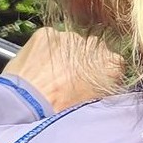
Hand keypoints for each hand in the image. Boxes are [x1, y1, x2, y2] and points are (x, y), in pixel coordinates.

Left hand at [2, 26, 123, 110]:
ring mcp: (69, 36)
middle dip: (83, 60)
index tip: (92, 79)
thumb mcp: (95, 102)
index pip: (114, 61)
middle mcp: (94, 44)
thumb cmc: (61, 109)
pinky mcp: (46, 33)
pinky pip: (50, 39)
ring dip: (63, 54)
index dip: (102, 70)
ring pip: (70, 42)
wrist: (28, 103)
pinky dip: (45, 49)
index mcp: (111, 63)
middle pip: (92, 48)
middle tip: (69, 78)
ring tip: (50, 74)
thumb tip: (104, 80)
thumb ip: (105, 84)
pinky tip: (39, 65)